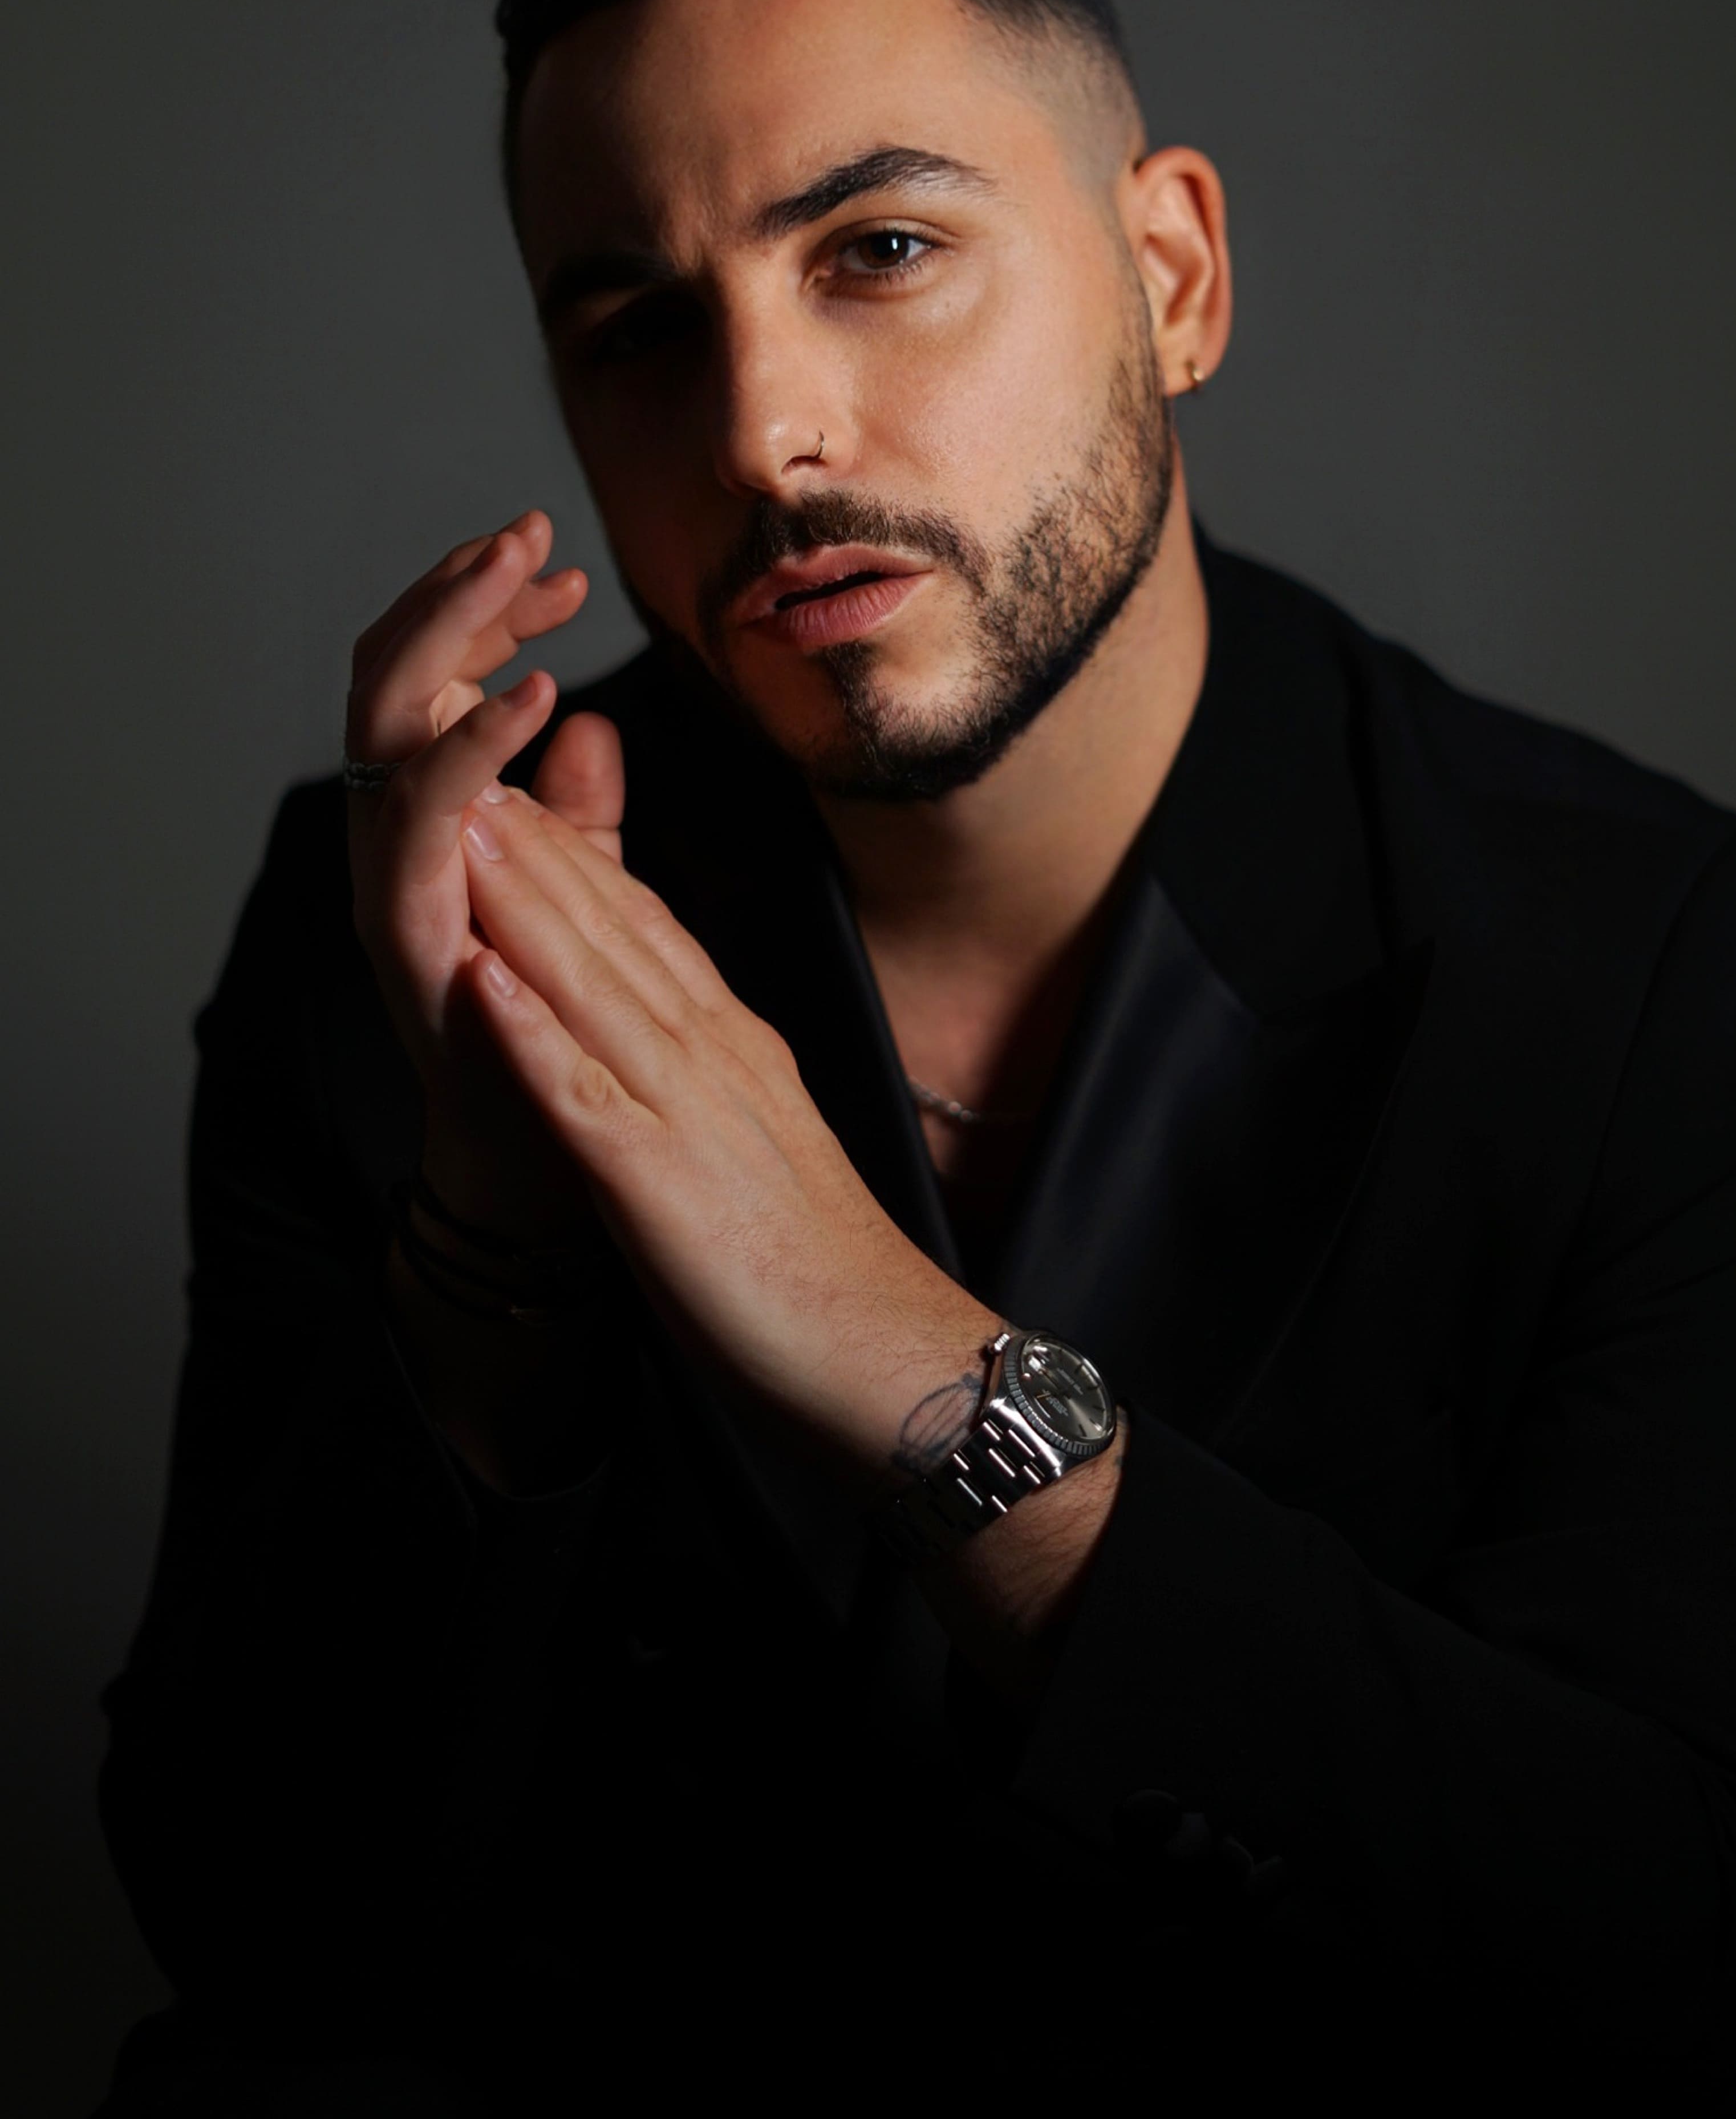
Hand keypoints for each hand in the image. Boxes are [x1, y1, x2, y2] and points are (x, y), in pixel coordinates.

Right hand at [347, 510, 622, 1230]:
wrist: (544, 1162)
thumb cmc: (557, 1033)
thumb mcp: (580, 896)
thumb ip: (578, 817)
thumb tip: (590, 726)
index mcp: (432, 818)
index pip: (434, 677)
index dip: (485, 612)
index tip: (562, 565)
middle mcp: (393, 837)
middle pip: (390, 677)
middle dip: (450, 594)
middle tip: (522, 529)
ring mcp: (389, 883)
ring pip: (384, 725)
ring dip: (448, 636)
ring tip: (517, 570)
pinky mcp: (406, 935)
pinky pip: (421, 823)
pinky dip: (471, 749)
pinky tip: (536, 695)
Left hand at [454, 781, 992, 1479]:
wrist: (886, 1355)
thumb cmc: (817, 1266)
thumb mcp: (758, 1137)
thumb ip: (713, 1073)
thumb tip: (673, 1029)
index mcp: (733, 1049)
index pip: (647, 933)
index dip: (579, 860)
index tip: (521, 795)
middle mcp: (712, 1058)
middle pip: (614, 935)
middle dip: (539, 849)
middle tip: (473, 763)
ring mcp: (686, 1112)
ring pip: (594, 987)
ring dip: (525, 905)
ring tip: (466, 826)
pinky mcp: (658, 1182)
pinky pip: (583, 1097)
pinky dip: (531, 1033)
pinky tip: (483, 981)